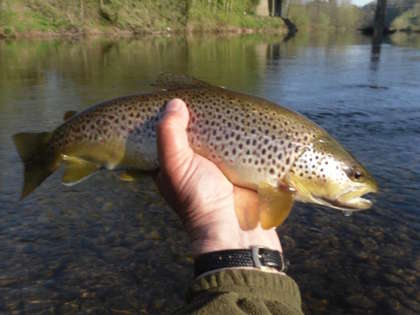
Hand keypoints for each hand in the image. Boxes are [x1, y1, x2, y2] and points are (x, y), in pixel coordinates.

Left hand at [156, 99, 281, 255]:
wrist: (236, 229)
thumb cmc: (198, 198)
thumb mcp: (175, 166)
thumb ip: (169, 134)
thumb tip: (174, 103)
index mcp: (172, 166)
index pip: (167, 136)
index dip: (170, 119)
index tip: (177, 99)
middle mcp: (193, 165)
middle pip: (194, 134)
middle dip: (198, 119)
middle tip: (206, 97)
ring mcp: (217, 166)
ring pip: (216, 139)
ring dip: (221, 125)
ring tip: (223, 101)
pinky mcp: (238, 168)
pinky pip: (238, 145)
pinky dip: (239, 134)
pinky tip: (241, 117)